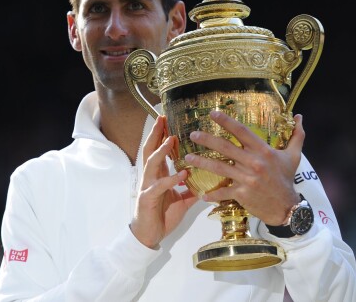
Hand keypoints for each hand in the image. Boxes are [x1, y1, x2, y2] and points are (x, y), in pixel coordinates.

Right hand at [130, 115, 198, 248]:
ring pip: (151, 163)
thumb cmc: (162, 216)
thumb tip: (208, 182)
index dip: (161, 135)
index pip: (157, 149)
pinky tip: (182, 173)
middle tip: (162, 119)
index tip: (166, 120)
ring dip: (161, 151)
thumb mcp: (181, 200)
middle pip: (149, 149)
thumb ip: (191, 189)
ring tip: (171, 140)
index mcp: (157, 175)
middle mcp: (150, 177)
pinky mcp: (148, 198)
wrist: (149, 235)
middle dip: (156, 134)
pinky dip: (171, 178)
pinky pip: (159, 186)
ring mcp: (147, 186)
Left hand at [184, 111, 304, 225]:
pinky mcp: (242, 193)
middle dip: (207, 140)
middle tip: (192, 135)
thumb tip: (300, 116)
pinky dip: (212, 194)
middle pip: (225, 147)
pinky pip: (223, 191)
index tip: (213, 114)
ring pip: (219, 167)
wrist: (287, 207)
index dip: (226, 122)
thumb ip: (296, 136)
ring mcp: (247, 178)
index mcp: (263, 151)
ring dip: (201, 162)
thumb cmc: (286, 179)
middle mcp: (254, 162)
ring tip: (188, 158)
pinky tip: (201, 194)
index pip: (242, 132)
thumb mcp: (294, 157)